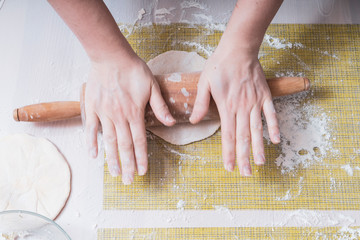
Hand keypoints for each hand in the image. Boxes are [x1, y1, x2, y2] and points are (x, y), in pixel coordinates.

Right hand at [84, 54, 174, 183]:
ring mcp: (104, 113)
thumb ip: (160, 106)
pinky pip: (90, 129)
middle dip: (128, 165)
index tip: (143, 171)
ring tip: (114, 174)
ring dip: (112, 159)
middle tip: (128, 181)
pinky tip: (93, 156)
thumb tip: (171, 123)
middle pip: (124, 146)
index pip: (140, 141)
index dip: (141, 158)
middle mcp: (120, 117)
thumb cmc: (133, 70)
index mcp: (135, 113)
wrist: (110, 56)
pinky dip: (91, 143)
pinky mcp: (92, 108)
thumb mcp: (152, 86)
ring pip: (109, 141)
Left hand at [190, 45, 279, 175]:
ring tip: (260, 163)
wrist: (238, 49)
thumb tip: (194, 121)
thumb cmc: (219, 65)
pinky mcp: (265, 95)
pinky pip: (271, 114)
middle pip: (243, 137)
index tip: (229, 167)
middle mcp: (242, 107)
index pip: (228, 135)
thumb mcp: (204, 82)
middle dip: (244, 157)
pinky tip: (275, 140)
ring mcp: (255, 102)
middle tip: (247, 173)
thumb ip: (200, 103)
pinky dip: (273, 127)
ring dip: (259, 147)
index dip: (228, 152)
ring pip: (257, 129)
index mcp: (226, 106)